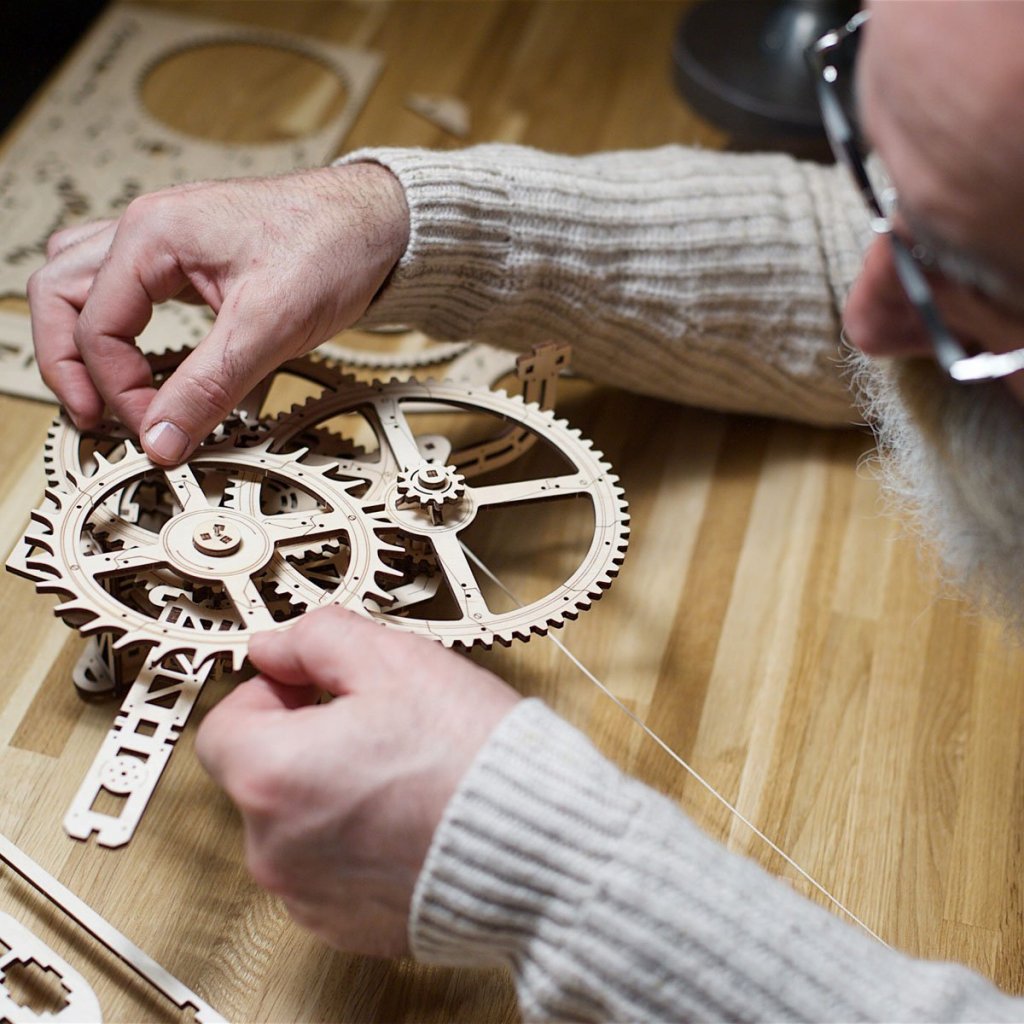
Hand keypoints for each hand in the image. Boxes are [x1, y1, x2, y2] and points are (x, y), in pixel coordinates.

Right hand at [28, 163, 409, 463]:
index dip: (119, 390)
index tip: (155, 432)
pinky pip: (123, 285)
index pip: (98, 326)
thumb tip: (163, 439)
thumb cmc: (332, 245)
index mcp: (154, 234)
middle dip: (67, 361)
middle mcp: (148, 228)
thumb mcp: (269, 326)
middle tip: (93, 417)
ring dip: (80, 337)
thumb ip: (209, 386)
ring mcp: (165, 239)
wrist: (379, 223)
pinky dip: (116, 322)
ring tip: (102, 391)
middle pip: (60, 294)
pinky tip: (141, 355)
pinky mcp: (189, 257)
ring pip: (80, 283)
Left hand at [194, 607, 520, 956]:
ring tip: (402, 772)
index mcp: (273, 775)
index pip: (224, 725)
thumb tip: (276, 646)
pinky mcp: (347, 925)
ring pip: (297, 823)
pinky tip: (409, 816)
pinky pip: (329, 869)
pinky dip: (356, 842)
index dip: (267, 693)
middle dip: (306, 741)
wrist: (540, 845)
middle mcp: (275, 846)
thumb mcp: (393, 661)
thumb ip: (317, 638)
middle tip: (373, 723)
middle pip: (262, 774)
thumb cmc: (472, 757)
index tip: (309, 686)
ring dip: (330, 792)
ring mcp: (309, 894)